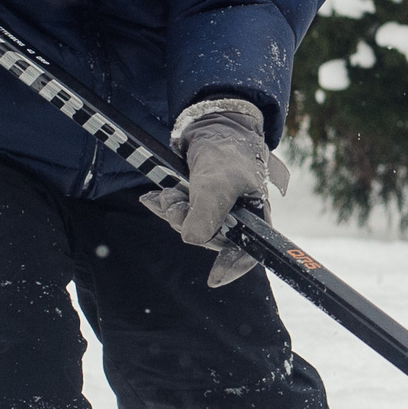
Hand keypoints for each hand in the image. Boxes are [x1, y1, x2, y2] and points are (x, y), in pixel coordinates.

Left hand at [141, 98, 291, 286]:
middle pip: (209, 240)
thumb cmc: (227, 154)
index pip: (249, 252)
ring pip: (190, 228)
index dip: (233, 267)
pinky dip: (165, 207)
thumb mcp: (218, 181)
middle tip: (175, 202)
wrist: (211, 129)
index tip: (213, 279)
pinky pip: (179, 217)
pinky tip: (153, 197)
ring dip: (173, 212)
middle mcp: (237, 221)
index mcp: (255, 218)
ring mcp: (217, 214)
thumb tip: (192, 239)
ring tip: (168, 193)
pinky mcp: (198, 206)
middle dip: (187, 223)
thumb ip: (208, 210)